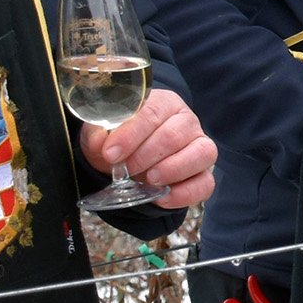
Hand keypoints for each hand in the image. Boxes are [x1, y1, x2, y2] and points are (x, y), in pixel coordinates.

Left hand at [82, 89, 218, 207]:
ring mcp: (200, 147)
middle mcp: (186, 122)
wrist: (130, 159)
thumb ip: (97, 134)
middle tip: (126, 170)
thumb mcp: (102, 134)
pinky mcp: (204, 174)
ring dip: (172, 169)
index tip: (111, 153)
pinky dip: (184, 193)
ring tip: (149, 180)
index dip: (131, 134)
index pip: (152, 112)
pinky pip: (205, 183)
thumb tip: (100, 141)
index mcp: (163, 104)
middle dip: (146, 155)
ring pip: (201, 154)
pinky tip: (161, 198)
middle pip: (174, 134)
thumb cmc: (120, 141)